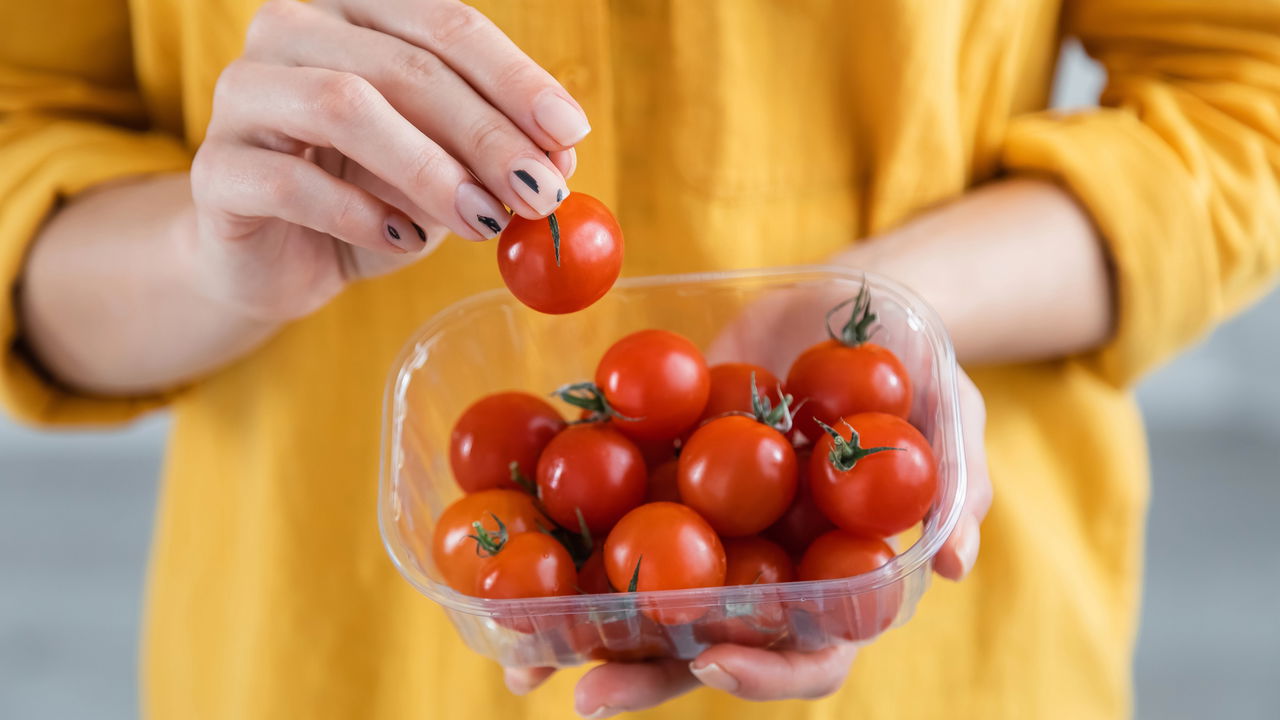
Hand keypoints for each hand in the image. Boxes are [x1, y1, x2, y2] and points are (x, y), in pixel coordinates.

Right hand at [188, 0, 586, 321]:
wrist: (277, 261)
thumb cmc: (368, 199)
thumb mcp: (445, 173)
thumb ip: (490, 155)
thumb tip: (558, 156)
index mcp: (357, 11)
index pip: (446, 24)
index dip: (515, 79)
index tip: (570, 134)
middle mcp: (293, 30)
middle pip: (405, 65)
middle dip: (486, 133)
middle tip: (540, 193)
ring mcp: (244, 93)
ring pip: (344, 104)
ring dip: (429, 170)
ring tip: (483, 222)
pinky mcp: (216, 168)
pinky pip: (291, 180)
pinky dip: (360, 215)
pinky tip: (404, 242)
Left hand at [503, 274, 992, 716]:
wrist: (841, 305)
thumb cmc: (915, 366)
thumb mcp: (952, 409)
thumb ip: (958, 482)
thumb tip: (954, 564)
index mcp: (835, 579)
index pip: (810, 651)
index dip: (767, 669)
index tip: (715, 656)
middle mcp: (763, 572)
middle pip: (706, 646)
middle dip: (646, 678)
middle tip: (586, 697)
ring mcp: (705, 531)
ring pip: (642, 602)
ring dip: (580, 634)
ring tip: (518, 657)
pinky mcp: (657, 482)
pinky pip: (604, 520)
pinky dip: (556, 542)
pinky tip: (503, 551)